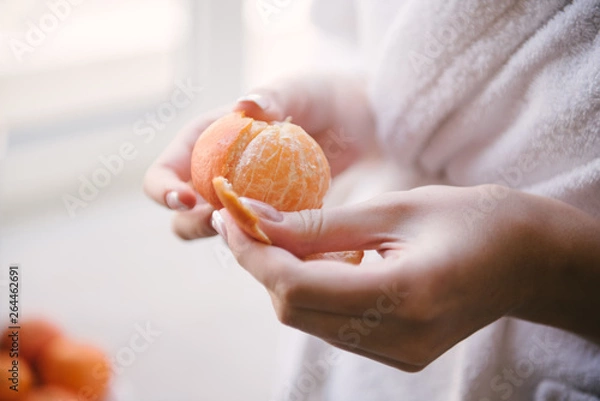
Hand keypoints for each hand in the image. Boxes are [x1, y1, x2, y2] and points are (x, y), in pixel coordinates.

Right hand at [144, 73, 374, 239]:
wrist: (362, 127)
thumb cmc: (321, 99)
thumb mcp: (299, 90)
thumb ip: (274, 96)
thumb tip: (245, 106)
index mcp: (205, 145)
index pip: (164, 174)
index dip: (164, 190)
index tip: (187, 198)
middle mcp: (217, 180)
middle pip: (184, 216)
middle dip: (194, 224)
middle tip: (223, 220)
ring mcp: (246, 206)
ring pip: (222, 236)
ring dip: (232, 239)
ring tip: (258, 231)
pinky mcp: (275, 225)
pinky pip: (261, 244)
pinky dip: (267, 248)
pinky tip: (289, 244)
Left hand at [213, 185, 599, 370]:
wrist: (524, 260)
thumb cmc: (470, 219)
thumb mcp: (394, 209)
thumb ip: (321, 223)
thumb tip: (256, 218)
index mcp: (404, 295)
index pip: (296, 287)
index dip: (253, 252)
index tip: (228, 216)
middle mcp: (398, 337)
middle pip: (294, 310)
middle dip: (259, 263)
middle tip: (245, 219)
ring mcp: (398, 352)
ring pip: (308, 320)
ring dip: (281, 276)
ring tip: (278, 233)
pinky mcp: (397, 353)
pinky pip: (332, 325)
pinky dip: (309, 291)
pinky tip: (314, 258)